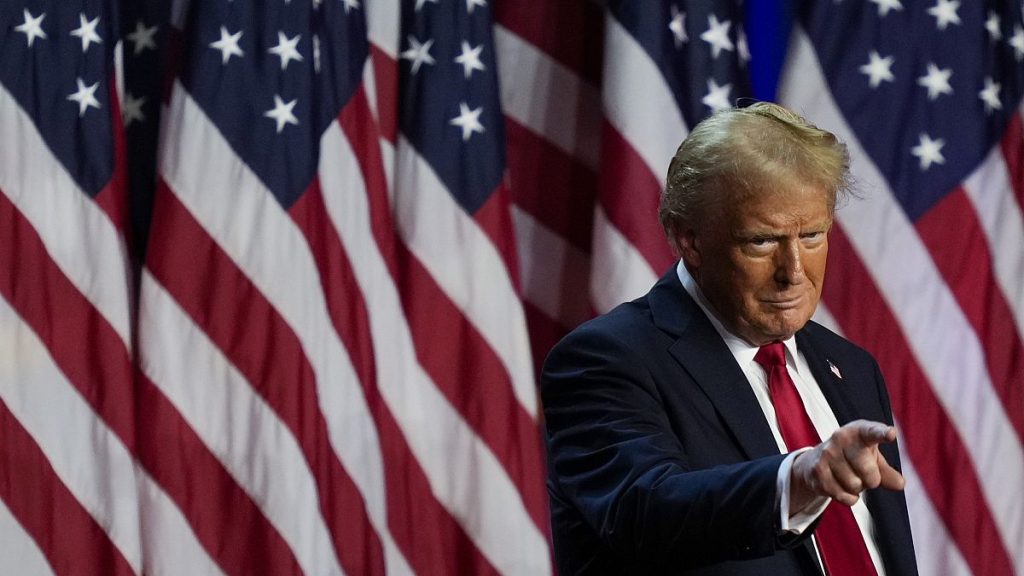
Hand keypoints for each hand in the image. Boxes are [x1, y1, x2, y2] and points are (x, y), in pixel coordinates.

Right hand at [789, 420, 904, 514]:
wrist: (816, 461)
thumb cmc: (853, 457)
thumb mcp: (872, 459)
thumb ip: (888, 471)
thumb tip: (900, 484)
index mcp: (859, 431)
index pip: (872, 432)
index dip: (882, 433)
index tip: (891, 434)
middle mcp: (841, 438)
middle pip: (869, 472)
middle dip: (871, 480)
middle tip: (863, 473)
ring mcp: (827, 453)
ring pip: (855, 486)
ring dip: (857, 488)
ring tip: (848, 476)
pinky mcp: (818, 471)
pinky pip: (844, 496)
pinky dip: (848, 498)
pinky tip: (841, 486)